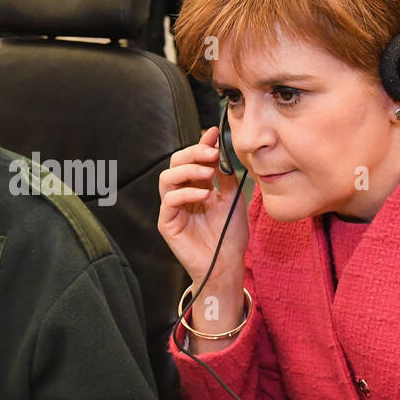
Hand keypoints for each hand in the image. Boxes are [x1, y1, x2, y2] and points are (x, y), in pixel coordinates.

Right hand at [157, 126, 248, 289]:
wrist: (228, 264)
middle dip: (193, 154)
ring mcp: (172, 208)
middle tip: (211, 154)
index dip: (201, 145)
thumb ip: (225, 175)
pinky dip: (186, 193)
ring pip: (167, 178)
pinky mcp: (167, 222)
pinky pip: (169, 200)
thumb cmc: (230, 235)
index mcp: (196, 186)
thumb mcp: (233, 198)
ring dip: (188, 171)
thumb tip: (218, 147)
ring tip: (208, 174)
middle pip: (175, 163)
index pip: (192, 159)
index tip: (214, 134)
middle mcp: (182, 194)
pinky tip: (205, 195)